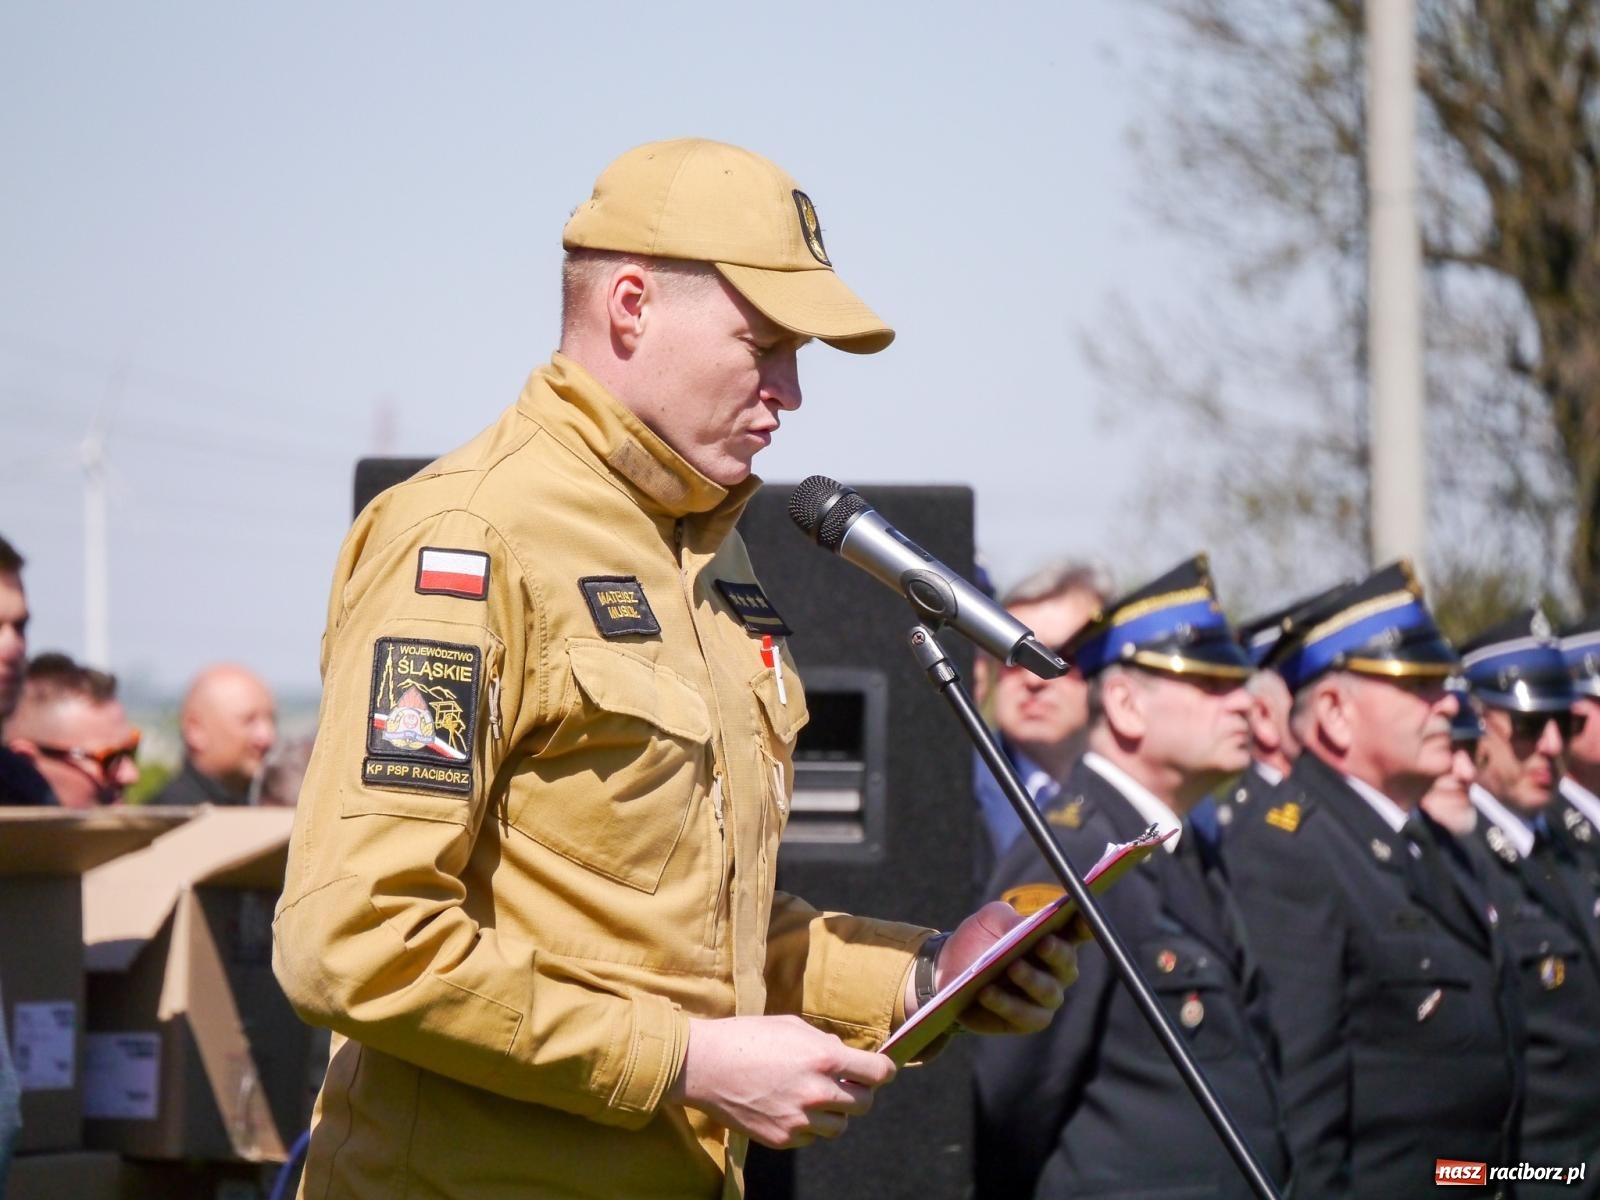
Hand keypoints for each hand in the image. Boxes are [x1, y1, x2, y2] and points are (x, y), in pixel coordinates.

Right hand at [668, 1015, 896, 1147]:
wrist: (703, 1066)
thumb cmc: (746, 1037)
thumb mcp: (791, 1026)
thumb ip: (824, 1042)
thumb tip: (844, 1056)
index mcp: (823, 1058)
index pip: (877, 1072)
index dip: (884, 1070)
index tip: (881, 1070)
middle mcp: (817, 1092)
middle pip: (864, 1103)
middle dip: (859, 1091)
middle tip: (846, 1083)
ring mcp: (800, 1119)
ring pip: (840, 1126)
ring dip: (835, 1112)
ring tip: (814, 1097)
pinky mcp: (783, 1138)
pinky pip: (811, 1137)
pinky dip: (808, 1126)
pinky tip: (790, 1107)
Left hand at [925, 901, 1080, 1034]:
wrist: (948, 971)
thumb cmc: (978, 940)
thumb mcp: (988, 920)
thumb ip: (1007, 918)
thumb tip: (1024, 926)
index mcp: (1054, 939)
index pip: (1077, 932)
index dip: (1084, 924)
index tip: (1082, 916)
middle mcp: (1056, 971)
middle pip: (1067, 963)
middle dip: (1057, 952)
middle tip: (1043, 942)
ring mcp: (1044, 998)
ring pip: (1049, 992)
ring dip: (1031, 979)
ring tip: (1011, 968)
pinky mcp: (1027, 1020)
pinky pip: (1024, 1015)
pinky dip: (1006, 1003)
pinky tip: (987, 992)